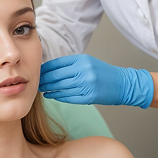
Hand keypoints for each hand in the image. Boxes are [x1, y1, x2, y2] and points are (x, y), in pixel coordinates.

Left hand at [38, 54, 153, 108]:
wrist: (122, 84)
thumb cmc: (103, 73)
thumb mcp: (88, 62)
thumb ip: (71, 64)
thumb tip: (50, 69)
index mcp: (81, 59)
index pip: (57, 63)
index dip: (45, 69)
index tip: (37, 71)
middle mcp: (83, 70)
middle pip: (57, 76)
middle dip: (44, 80)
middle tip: (35, 82)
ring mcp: (85, 84)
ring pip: (61, 87)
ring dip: (49, 89)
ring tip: (41, 90)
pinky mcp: (88, 96)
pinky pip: (68, 97)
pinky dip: (58, 97)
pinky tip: (52, 96)